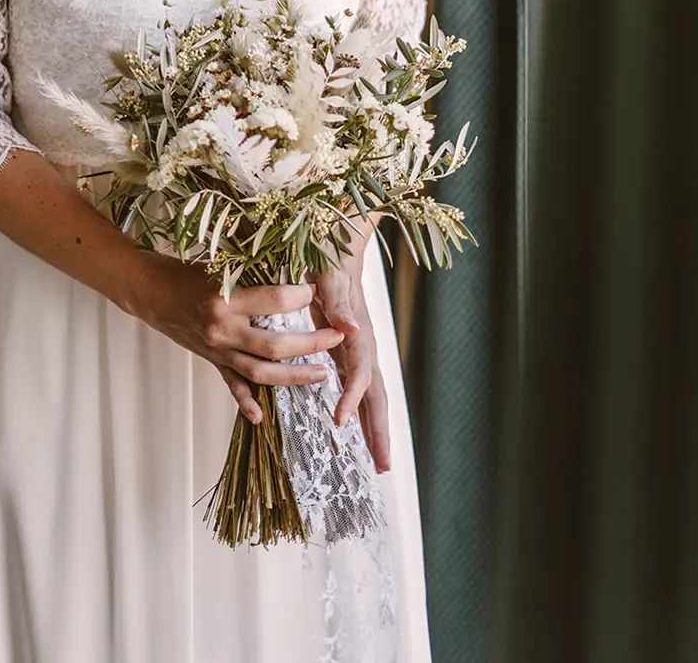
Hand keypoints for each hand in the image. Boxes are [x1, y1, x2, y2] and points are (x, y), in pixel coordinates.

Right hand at [132, 255, 345, 424]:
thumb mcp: (221, 268)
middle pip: (275, 345)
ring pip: (261, 372)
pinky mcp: (212, 361)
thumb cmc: (187, 274)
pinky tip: (262, 416)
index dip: (302, 295)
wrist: (151, 292)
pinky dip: (246, 402)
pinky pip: (232, 385)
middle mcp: (222, 329)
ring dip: (295, 376)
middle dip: (311, 343)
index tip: (319, 290)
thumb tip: (296, 276)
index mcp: (226, 298)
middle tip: (336, 337)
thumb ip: (254, 278)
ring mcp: (217, 350)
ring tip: (322, 373)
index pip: (275, 300)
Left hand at [310, 261, 390, 472]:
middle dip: (379, 430)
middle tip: (382, 467)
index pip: (359, 371)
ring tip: (379, 463)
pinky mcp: (350, 351)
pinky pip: (358, 388)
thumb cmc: (329, 258)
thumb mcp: (328, 274)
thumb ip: (336, 300)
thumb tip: (349, 328)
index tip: (340, 422)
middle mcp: (363, 345)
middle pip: (376, 394)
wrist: (339, 244)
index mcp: (358, 330)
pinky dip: (361, 412)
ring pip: (371, 396)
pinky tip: (357, 431)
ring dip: (375, 428)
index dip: (352, 397)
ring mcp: (359, 350)